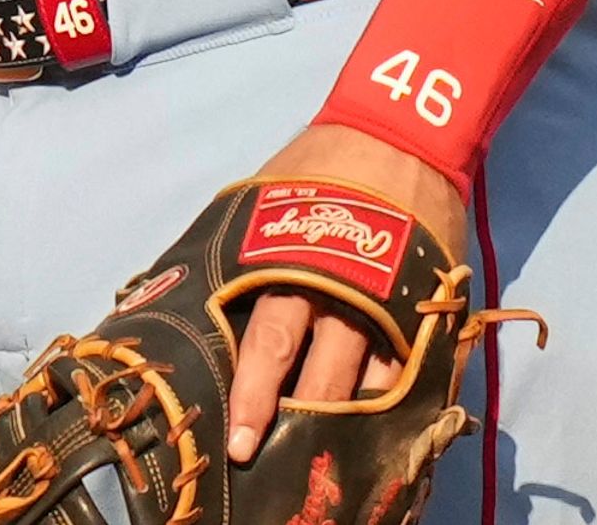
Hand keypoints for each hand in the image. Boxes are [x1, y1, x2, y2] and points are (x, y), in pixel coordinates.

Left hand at [223, 124, 467, 464]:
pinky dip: (401, 405)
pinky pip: (416, 368)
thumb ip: (232, 253)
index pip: (269, 340)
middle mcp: (343, 289)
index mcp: (295, 262)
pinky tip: (385, 436)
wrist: (401, 132)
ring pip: (370, 380)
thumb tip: (168, 297)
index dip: (253, 393)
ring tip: (330, 462)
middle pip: (320, 371)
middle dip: (296, 424)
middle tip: (273, 463)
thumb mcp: (263, 202)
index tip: (238, 440)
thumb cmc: (316, 171)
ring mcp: (391, 301)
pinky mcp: (428, 305)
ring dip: (348, 424)